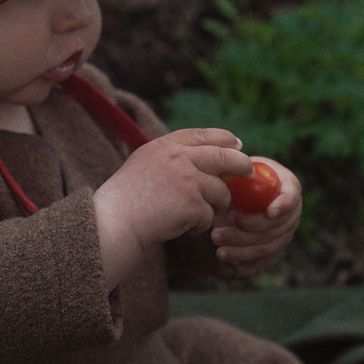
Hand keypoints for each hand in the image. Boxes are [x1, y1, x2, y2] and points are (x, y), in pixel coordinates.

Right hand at [93, 128, 250, 288]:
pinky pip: (209, 215)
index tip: (236, 144)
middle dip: (241, 164)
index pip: (201, 135)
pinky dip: (199, 226)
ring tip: (195, 217)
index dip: (222, 139)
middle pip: (223, 156)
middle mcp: (178, 158)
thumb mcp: (144, 165)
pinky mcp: (193, 203)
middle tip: (249, 171)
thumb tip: (206, 158)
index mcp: (164, 146)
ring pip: (220, 191)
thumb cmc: (125, 201)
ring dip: (215, 206)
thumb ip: (171, 158)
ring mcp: (187, 179)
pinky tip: (182, 228)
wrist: (114, 223)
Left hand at [209, 157, 300, 278]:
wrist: (230, 198)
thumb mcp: (233, 171)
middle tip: (220, 231)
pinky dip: (244, 263)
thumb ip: (234, 172)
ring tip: (217, 249)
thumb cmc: (233, 178)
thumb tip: (229, 176)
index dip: (284, 205)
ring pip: (268, 247)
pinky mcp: (273, 251)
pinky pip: (262, 262)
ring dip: (242, 249)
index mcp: (287, 186)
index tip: (270, 211)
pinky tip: (225, 259)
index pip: (292, 196)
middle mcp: (290, 213)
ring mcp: (284, 234)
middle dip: (249, 230)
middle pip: (277, 227)